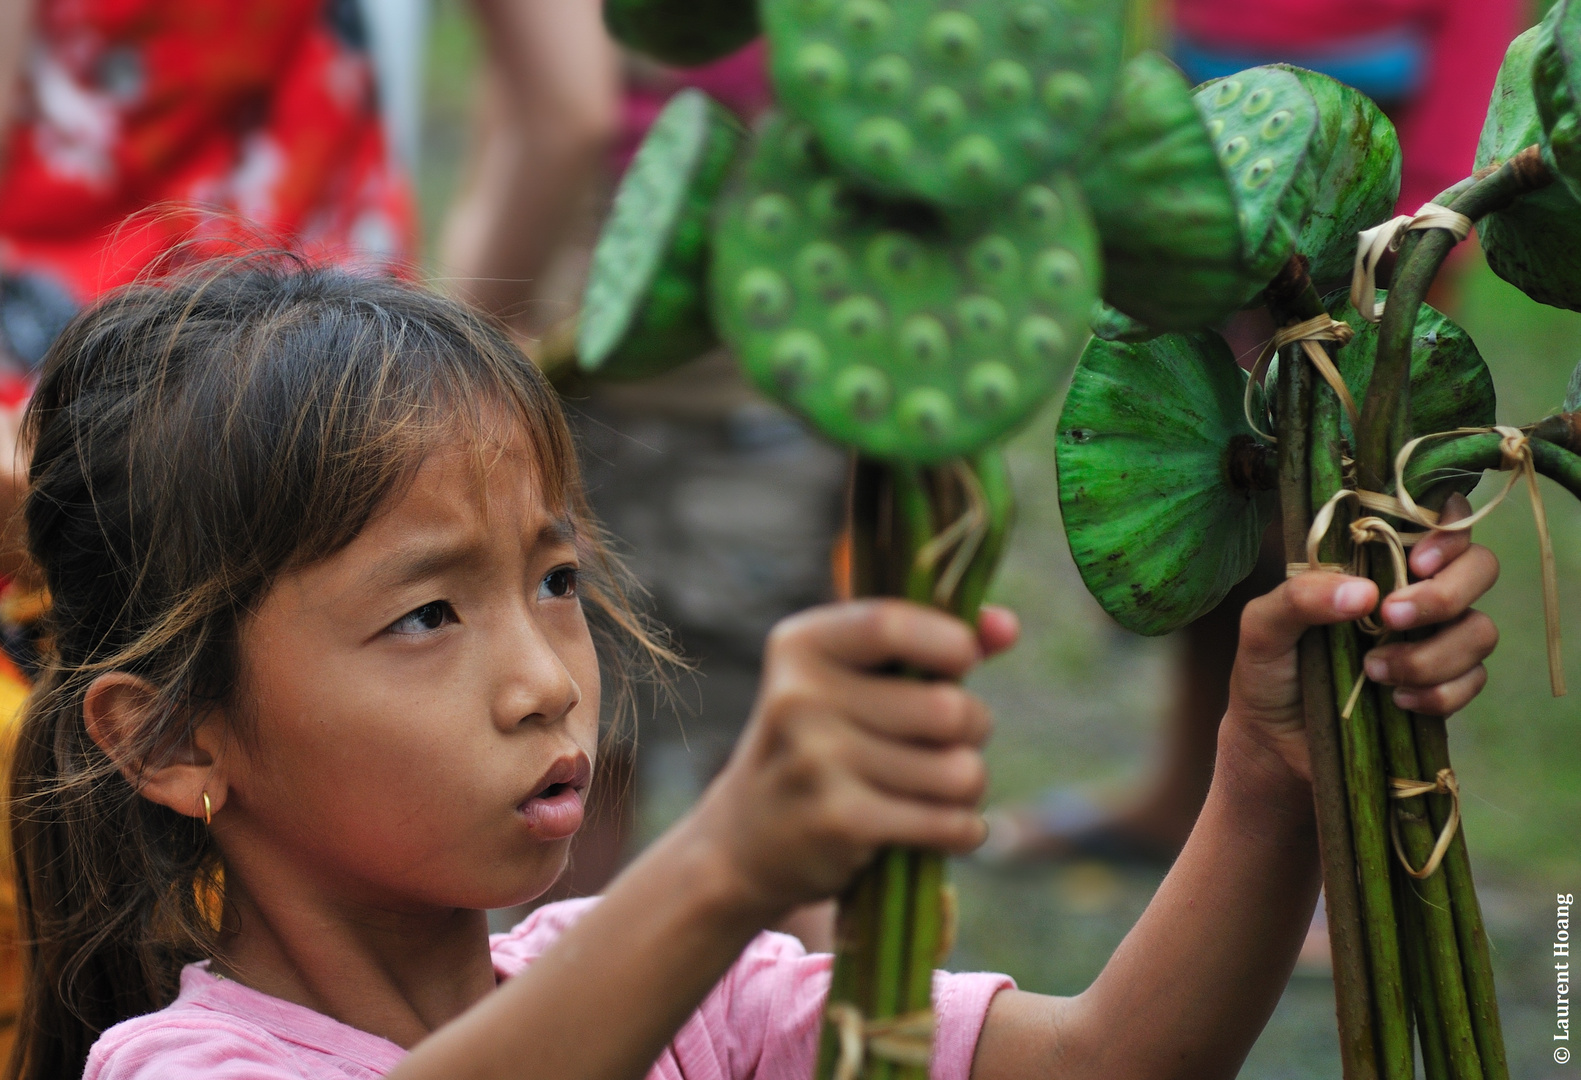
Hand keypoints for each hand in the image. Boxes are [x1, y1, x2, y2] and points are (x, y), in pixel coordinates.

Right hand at [687, 600, 1017, 918]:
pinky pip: (949, 822)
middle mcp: (799, 697)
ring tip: (938, 786)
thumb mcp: (854, 680)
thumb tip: (1007, 625)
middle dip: (973, 727)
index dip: (950, 642)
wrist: (747, 841)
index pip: (892, 625)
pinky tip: (938, 826)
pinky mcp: (840, 822)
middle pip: (948, 708)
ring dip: (968, 785)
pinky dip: (961, 829)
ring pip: (959, 772)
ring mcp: (816, 761)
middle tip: (948, 741)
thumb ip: (929, 643)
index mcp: (802, 645)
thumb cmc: (823, 742)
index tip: (962, 661)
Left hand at [1225, 493, 1498, 785]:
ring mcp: (1436, 637)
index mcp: (1373, 560)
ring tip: (1375, 673)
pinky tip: (1397, 701)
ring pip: (1481, 629)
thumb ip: (1298, 596)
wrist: (1274, 743)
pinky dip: (1440, 693)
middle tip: (1391, 619)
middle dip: (1444, 594)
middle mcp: (1414, 591)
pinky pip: (1475, 680)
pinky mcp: (1445, 685)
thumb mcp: (1262, 626)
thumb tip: (1363, 594)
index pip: (1437, 518)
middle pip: (1480, 567)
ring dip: (1434, 654)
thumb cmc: (1267, 669)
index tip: (1416, 560)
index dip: (1446, 528)